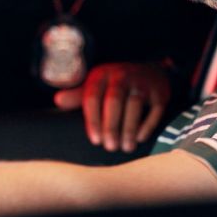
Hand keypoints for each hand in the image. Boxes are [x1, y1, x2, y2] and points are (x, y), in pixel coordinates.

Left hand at [54, 63, 170, 152]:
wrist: (149, 69)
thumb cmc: (115, 84)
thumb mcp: (95, 85)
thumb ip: (78, 96)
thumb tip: (58, 100)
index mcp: (101, 75)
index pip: (93, 97)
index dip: (93, 120)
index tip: (95, 140)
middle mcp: (121, 76)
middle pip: (114, 101)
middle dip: (111, 126)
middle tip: (110, 147)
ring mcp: (141, 82)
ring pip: (134, 105)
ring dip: (129, 128)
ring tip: (126, 147)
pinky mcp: (159, 91)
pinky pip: (154, 108)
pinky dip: (148, 124)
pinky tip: (141, 138)